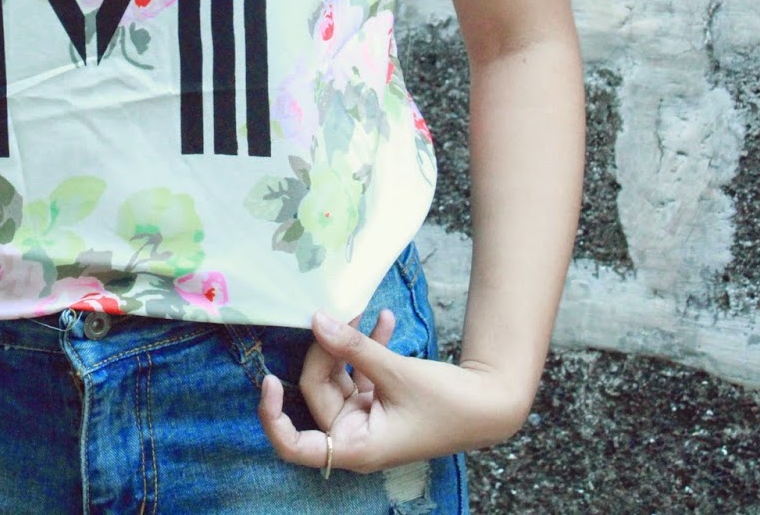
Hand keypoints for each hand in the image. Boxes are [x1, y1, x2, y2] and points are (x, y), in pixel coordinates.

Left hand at [256, 310, 531, 473]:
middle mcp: (355, 437)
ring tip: (363, 311)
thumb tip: (316, 320)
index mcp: (355, 447)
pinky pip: (359, 374)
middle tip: (338, 315)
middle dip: (325, 353)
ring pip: (336, 378)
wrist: (491, 403)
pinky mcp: (379, 402)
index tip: (269, 380)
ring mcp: (366, 418)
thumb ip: (353, 348)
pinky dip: (367, 349)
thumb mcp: (396, 372)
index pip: (294, 445)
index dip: (272, 416)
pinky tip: (384, 320)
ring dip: (347, 346)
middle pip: (317, 394)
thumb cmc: (448, 403)